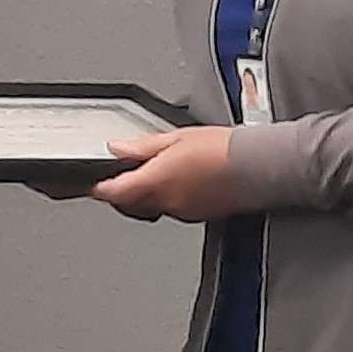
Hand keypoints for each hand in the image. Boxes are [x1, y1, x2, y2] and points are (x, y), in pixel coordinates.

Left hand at [90, 126, 242, 221]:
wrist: (257, 166)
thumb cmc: (223, 148)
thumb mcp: (176, 136)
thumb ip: (143, 146)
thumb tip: (118, 148)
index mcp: (157, 180)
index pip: (115, 192)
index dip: (100, 189)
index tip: (95, 184)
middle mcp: (166, 201)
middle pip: (129, 205)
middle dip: (121, 194)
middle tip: (119, 179)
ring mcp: (182, 211)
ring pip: (150, 208)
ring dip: (145, 197)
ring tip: (154, 176)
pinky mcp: (197, 215)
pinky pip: (172, 209)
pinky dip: (167, 199)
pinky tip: (179, 182)